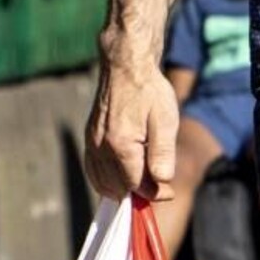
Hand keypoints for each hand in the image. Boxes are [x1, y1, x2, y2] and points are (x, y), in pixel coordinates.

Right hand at [86, 55, 182, 202]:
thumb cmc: (149, 91)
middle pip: (119, 188)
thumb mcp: (165, 121)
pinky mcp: (90, 138)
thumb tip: (162, 182)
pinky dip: (105, 181)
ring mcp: (92, 143)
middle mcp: (101, 147)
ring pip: (102, 183)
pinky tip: (121, 178)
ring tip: (144, 181)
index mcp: (121, 145)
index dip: (156, 193)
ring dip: (122, 189)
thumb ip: (162, 153)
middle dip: (140, 192)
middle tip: (160, 186)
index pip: (136, 185)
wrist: (125, 66)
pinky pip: (92, 170)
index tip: (170, 191)